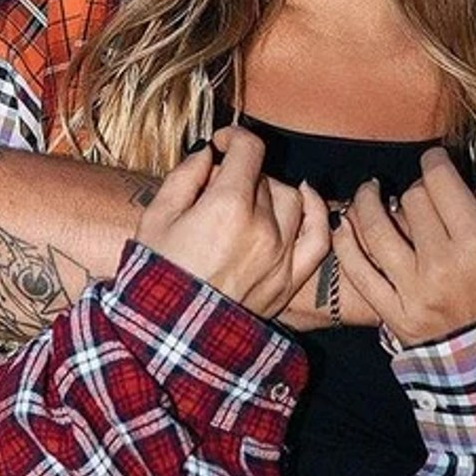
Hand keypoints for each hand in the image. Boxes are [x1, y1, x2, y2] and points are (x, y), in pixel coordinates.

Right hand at [137, 127, 331, 318]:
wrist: (170, 337)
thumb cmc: (157, 275)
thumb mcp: (156, 218)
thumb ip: (185, 176)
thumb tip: (208, 153)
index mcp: (227, 206)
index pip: (249, 150)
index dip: (234, 137)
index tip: (222, 143)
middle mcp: (263, 227)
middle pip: (264, 178)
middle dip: (241, 176)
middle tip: (216, 190)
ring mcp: (282, 255)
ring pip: (292, 200)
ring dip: (270, 194)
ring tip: (246, 205)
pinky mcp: (291, 279)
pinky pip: (319, 235)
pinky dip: (316, 212)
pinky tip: (305, 198)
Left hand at [338, 148, 475, 344]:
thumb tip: (470, 189)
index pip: (440, 182)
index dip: (435, 161)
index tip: (435, 159)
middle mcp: (440, 266)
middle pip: (410, 202)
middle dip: (415, 188)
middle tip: (420, 190)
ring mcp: (414, 294)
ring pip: (374, 229)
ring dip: (366, 202)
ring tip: (369, 192)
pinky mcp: (396, 317)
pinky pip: (358, 273)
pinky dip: (346, 245)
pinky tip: (346, 226)